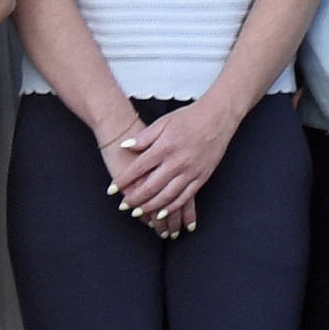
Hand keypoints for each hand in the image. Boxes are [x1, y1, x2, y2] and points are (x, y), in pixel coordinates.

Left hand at [114, 97, 233, 233]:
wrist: (217, 117)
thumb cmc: (189, 118)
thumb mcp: (162, 122)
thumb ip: (143, 137)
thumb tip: (125, 146)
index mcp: (164, 147)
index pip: (138, 169)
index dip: (123, 181)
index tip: (111, 190)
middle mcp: (177, 162)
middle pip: (151, 187)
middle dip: (134, 199)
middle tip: (123, 206)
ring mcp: (191, 171)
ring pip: (167, 196)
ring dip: (151, 207)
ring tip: (138, 212)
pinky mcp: (202, 177)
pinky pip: (186, 197)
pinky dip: (173, 207)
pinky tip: (163, 212)